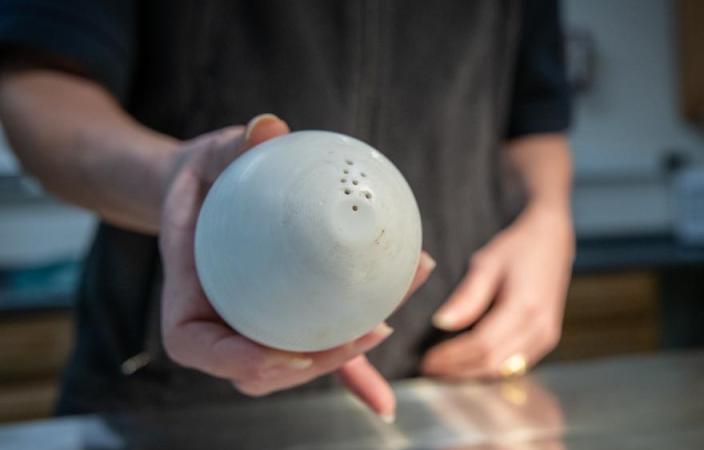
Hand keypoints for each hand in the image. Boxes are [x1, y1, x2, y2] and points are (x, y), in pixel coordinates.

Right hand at [159, 114, 434, 419]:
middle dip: (319, 362)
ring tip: (395, 314)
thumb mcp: (210, 154)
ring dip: (349, 355)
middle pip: (263, 368)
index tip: (292, 351)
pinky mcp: (285, 319)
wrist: (208, 192)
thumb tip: (268, 126)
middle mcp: (220, 325)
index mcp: (187, 301)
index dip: (243, 361)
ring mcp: (254, 328)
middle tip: (373, 329)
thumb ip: (234, 145)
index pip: (201, 347)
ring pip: (297, 359)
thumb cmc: (202, 176)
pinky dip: (354, 364)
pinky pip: (318, 340)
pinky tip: (390, 383)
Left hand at [421, 206, 573, 378]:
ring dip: (471, 374)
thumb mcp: (487, 263)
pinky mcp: (547, 339)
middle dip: (458, 370)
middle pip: (492, 363)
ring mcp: (546, 336)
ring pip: (503, 370)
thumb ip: (467, 296)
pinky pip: (514, 366)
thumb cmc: (518, 248)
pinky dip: (488, 368)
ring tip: (443, 369)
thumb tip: (441, 323)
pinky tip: (467, 365)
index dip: (452, 357)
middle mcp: (540, 327)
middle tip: (429, 368)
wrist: (552, 241)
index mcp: (524, 306)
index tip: (427, 360)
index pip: (481, 344)